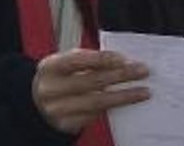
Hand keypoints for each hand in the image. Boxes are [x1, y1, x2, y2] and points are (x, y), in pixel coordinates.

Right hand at [31, 49, 149, 134]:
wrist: (40, 103)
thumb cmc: (62, 77)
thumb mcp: (68, 63)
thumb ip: (91, 60)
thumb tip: (126, 61)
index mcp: (50, 67)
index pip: (76, 60)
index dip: (101, 59)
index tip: (124, 59)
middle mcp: (50, 89)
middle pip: (91, 81)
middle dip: (120, 75)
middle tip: (142, 71)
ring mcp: (57, 109)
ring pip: (96, 102)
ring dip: (124, 96)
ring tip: (143, 91)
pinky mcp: (65, 124)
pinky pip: (94, 116)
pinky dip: (113, 107)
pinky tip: (127, 102)